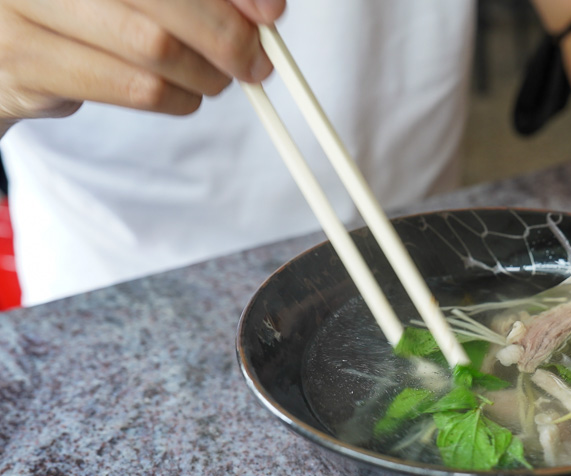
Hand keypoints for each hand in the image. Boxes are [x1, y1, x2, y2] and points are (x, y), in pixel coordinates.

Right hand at [0, 0, 284, 127]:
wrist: (3, 44)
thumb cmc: (83, 9)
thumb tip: (266, 10)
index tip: (272, 15)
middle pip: (165, 0)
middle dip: (227, 36)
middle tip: (254, 62)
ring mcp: (23, 5)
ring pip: (153, 48)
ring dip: (205, 75)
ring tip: (215, 80)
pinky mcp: (23, 62)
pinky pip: (132, 88)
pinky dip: (176, 99)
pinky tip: (182, 96)